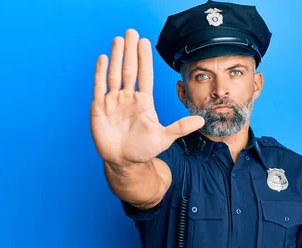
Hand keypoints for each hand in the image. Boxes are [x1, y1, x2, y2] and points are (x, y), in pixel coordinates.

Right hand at [90, 29, 203, 164]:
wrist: (124, 162)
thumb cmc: (143, 150)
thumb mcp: (164, 138)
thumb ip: (180, 127)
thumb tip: (202, 121)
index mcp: (143, 101)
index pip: (145, 75)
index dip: (145, 59)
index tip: (146, 42)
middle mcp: (128, 98)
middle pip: (129, 69)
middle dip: (131, 51)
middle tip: (131, 32)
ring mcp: (113, 101)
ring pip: (114, 74)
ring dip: (116, 57)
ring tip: (119, 39)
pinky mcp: (100, 108)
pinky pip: (100, 87)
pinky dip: (101, 73)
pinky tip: (104, 58)